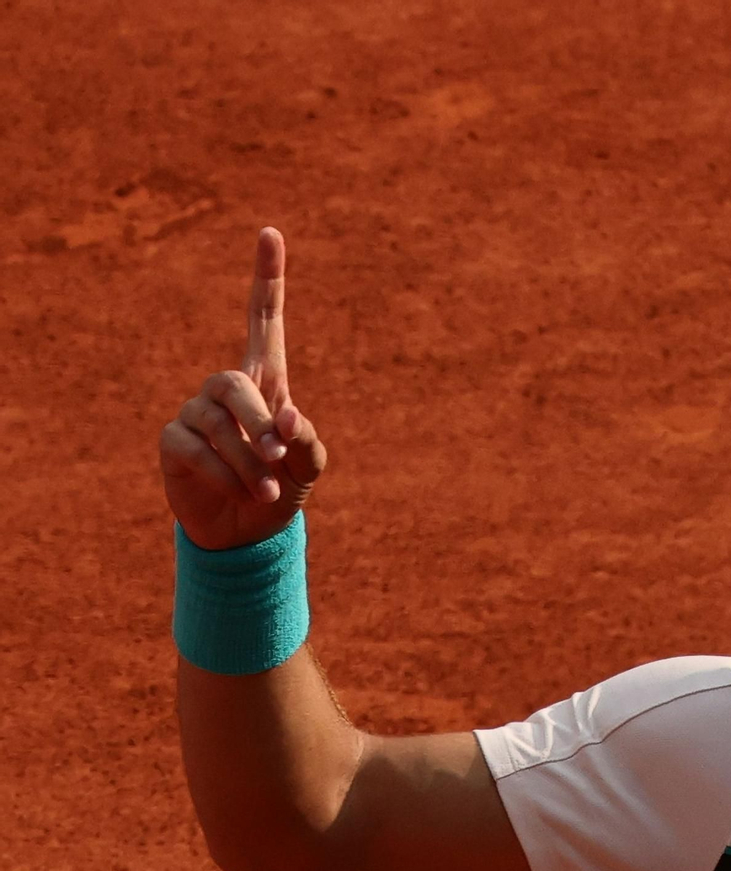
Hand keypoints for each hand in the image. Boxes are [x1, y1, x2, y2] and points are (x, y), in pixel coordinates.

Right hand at [159, 227, 327, 550]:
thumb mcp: (308, 465)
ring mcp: (195, 412)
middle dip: (258, 422)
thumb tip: (287, 416)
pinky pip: (195, 449)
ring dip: (247, 462)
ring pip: (216, 423)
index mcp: (267, 381)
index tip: (270, 233)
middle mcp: (226, 389)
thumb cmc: (283, 487)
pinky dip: (224, 474)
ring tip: (267, 492)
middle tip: (278, 456)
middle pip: (235, 382)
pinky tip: (242, 492)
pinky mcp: (173, 442)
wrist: (248, 530)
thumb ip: (305, 438)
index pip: (263, 319)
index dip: (266, 278)